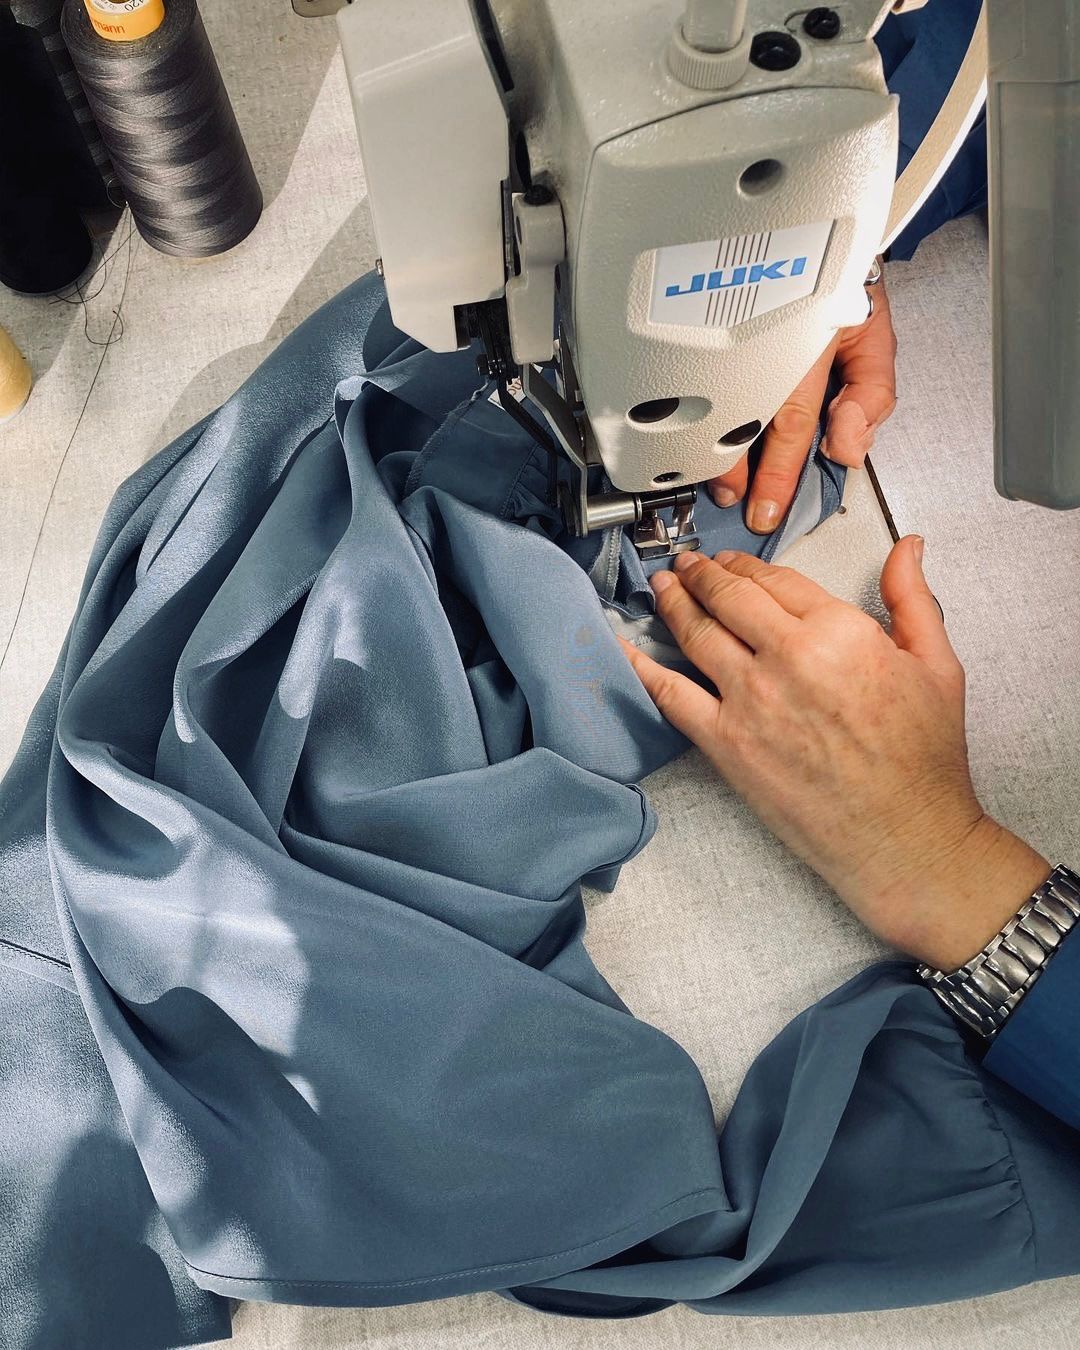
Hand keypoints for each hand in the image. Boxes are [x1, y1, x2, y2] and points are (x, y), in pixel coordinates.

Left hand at [621, 539, 1050, 969]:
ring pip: (696, 635)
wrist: (903, 837)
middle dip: (701, 575)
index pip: (776, 579)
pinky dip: (641, 665)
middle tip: (686, 565)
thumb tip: (907, 546)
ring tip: (662, 588)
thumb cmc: (923, 760)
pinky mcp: (725, 743)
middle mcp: (788, 657)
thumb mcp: (936, 665)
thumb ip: (912, 598)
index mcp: (841, 631)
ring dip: (673, 604)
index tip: (730, 562)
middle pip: (727, 598)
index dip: (745, 565)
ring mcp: (750, 700)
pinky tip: (624, 646)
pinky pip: (670, 694)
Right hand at [708, 262, 897, 534]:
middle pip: (744, 416)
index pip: (793, 424)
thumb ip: (872, 397)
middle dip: (735, 468)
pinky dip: (694, 403)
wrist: (819, 232)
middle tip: (731, 498)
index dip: (777, 474)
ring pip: (716, 395)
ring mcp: (737, 328)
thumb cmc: (846, 287)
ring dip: (711, 444)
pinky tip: (689, 429)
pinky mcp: (714, 318)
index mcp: (810, 344)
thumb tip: (846, 446)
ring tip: (712, 476)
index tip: (766, 508)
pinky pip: (700, 366)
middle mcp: (767, 339)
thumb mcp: (876, 340)